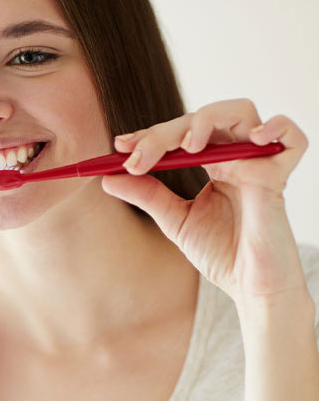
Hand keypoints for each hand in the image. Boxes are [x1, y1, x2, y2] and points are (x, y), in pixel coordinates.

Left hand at [101, 99, 309, 305]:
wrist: (251, 288)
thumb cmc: (220, 254)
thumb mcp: (175, 220)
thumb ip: (146, 195)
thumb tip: (108, 177)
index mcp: (212, 163)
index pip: (179, 133)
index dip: (150, 134)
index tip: (120, 146)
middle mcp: (235, 157)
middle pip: (201, 119)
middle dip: (163, 134)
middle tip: (137, 156)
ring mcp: (258, 163)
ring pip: (240, 112)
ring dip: (207, 119)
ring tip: (187, 146)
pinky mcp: (279, 177)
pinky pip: (291, 138)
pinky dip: (276, 128)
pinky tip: (252, 139)